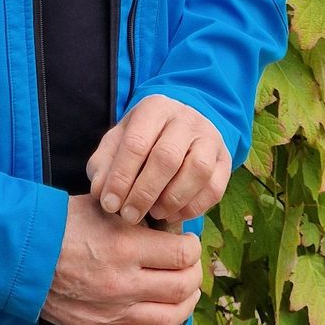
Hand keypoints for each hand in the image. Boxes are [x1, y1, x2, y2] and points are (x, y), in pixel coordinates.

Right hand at [40, 194, 201, 324]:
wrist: (21, 255)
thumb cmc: (61, 225)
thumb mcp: (102, 206)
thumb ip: (136, 215)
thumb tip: (167, 223)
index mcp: (125, 246)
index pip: (182, 255)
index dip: (192, 248)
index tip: (188, 244)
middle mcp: (123, 282)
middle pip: (182, 288)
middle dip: (193, 276)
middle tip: (189, 268)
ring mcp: (111, 312)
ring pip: (168, 319)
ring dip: (184, 306)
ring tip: (183, 295)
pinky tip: (162, 320)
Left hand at [86, 95, 231, 226]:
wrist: (180, 126)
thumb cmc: (142, 138)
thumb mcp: (117, 141)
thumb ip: (104, 164)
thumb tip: (100, 192)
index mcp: (154, 108)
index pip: (136, 143)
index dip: (121, 177)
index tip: (109, 204)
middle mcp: (185, 118)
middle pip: (167, 157)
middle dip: (145, 193)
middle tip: (129, 216)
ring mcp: (209, 137)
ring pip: (196, 171)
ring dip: (172, 200)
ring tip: (153, 214)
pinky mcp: (225, 159)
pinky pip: (214, 188)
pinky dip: (193, 207)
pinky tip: (173, 214)